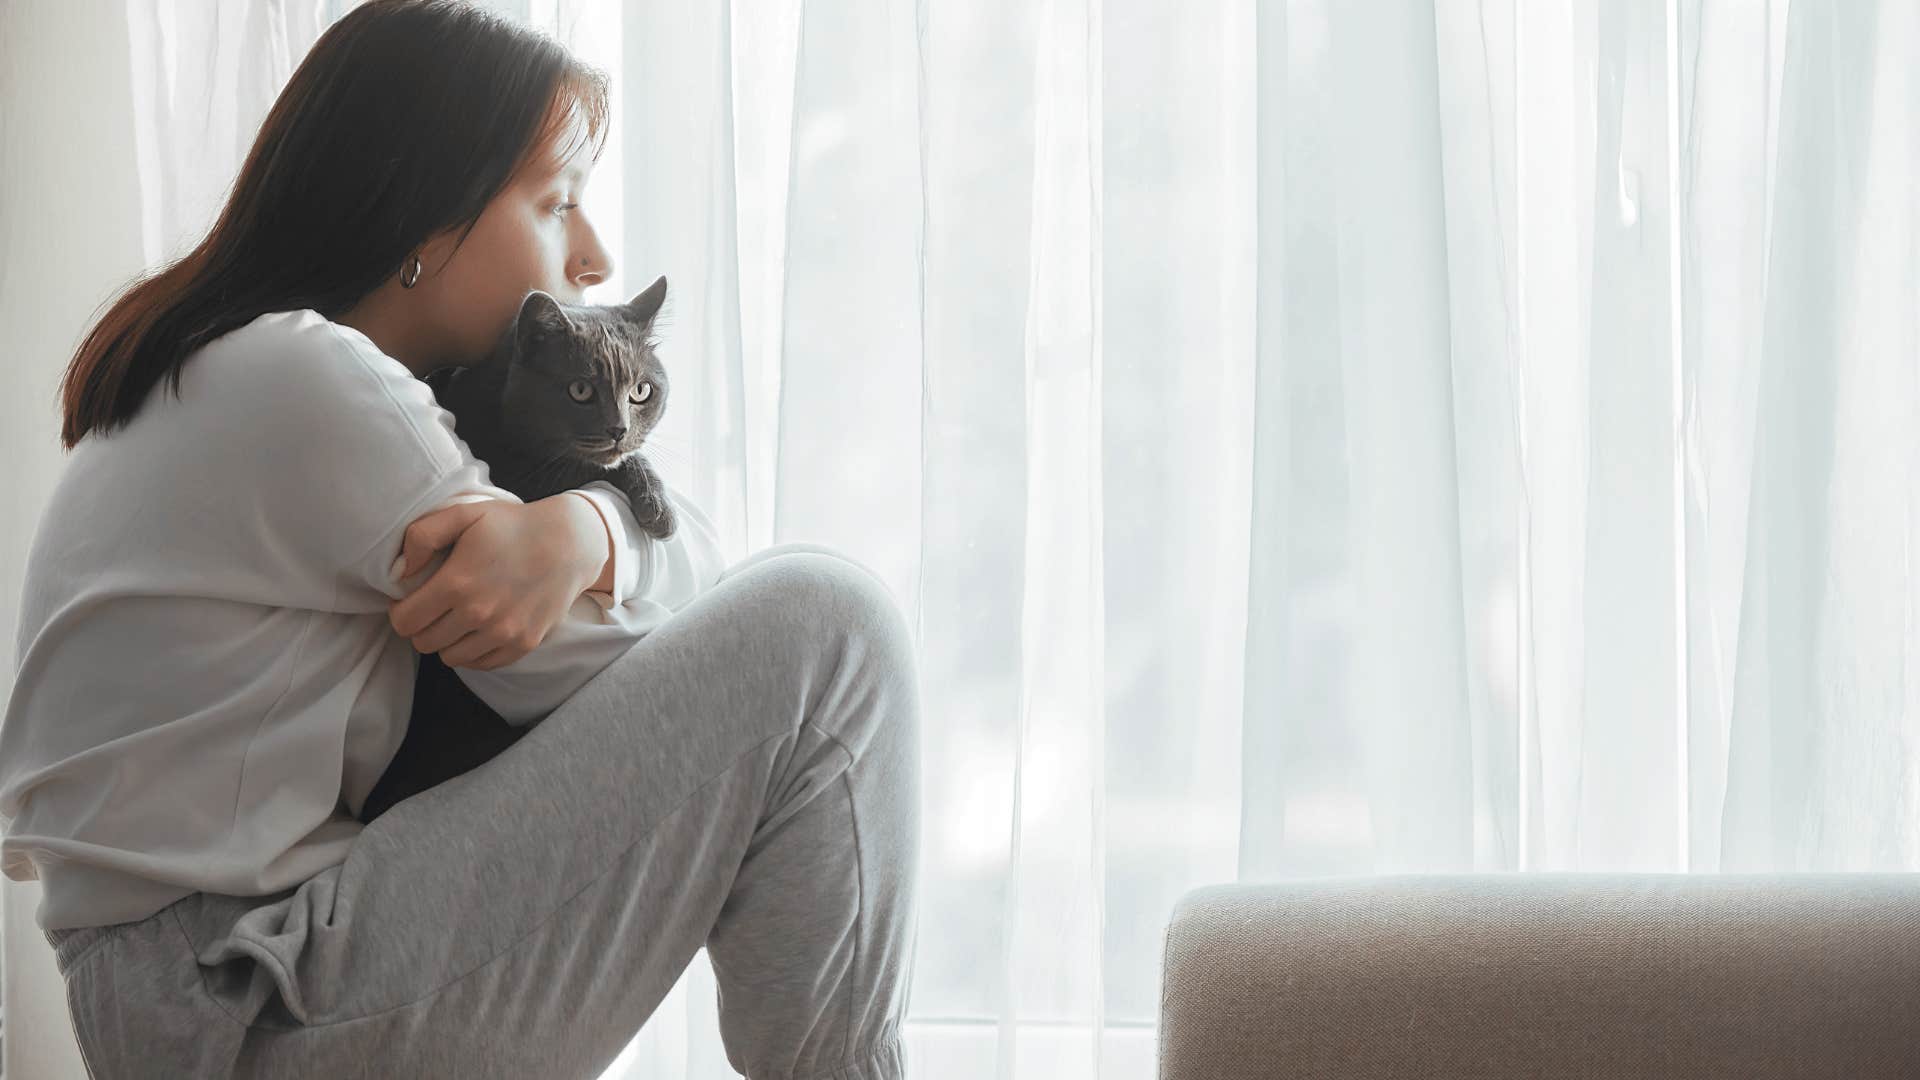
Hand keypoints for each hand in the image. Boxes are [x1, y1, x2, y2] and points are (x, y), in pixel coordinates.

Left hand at [387, 496, 603, 669]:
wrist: (570, 543)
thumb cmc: (513, 526)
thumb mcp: (465, 513)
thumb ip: (422, 536)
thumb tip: (401, 571)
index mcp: (458, 583)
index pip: (405, 622)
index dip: (401, 611)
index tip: (410, 600)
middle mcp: (479, 614)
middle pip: (424, 643)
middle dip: (421, 627)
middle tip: (434, 609)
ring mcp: (503, 632)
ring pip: (450, 658)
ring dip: (446, 641)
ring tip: (456, 618)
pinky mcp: (523, 643)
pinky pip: (481, 664)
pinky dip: (472, 652)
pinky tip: (477, 630)